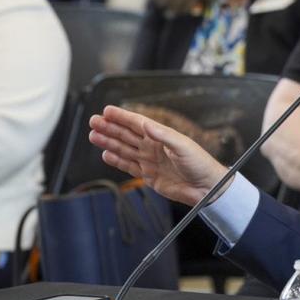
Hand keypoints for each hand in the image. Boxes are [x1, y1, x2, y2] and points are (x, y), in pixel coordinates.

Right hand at [88, 105, 227, 205]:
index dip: (122, 117)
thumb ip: (163, 135)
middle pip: (127, 134)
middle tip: (93, 121)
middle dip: (109, 127)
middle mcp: (154, 147)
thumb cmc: (200, 164)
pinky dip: (116, 160)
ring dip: (109, 142)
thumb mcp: (183, 146)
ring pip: (124, 149)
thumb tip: (146, 124)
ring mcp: (150, 160)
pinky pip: (128, 166)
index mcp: (162, 136)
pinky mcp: (149, 175)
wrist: (206, 188)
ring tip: (94, 135)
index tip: (107, 111)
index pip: (137, 123)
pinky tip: (106, 154)